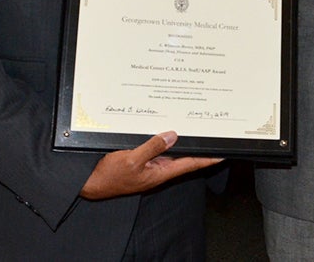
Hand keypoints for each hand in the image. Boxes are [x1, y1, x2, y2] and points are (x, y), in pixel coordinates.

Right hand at [80, 131, 222, 199]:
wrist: (90, 183)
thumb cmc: (109, 177)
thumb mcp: (131, 160)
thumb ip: (152, 147)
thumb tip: (172, 135)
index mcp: (160, 173)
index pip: (191, 163)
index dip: (208, 158)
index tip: (224, 153)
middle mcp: (158, 169)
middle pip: (184, 156)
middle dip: (198, 146)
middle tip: (212, 134)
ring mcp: (150, 165)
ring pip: (171, 151)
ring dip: (181, 140)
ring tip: (196, 129)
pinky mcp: (141, 160)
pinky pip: (157, 148)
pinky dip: (164, 139)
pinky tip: (167, 130)